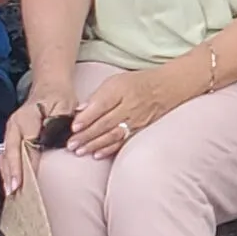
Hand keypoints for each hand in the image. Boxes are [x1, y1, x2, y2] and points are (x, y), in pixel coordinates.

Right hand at [1, 81, 76, 193]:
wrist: (50, 86)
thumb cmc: (59, 97)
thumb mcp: (64, 107)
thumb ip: (56, 124)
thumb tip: (46, 142)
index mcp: (26, 118)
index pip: (25, 146)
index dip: (25, 165)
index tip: (25, 181)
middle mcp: (14, 125)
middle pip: (10, 153)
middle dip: (11, 173)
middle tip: (13, 191)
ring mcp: (11, 130)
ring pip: (5, 155)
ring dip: (7, 173)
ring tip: (10, 192)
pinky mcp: (12, 136)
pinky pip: (7, 154)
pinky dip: (8, 169)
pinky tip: (11, 181)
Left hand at [67, 66, 195, 158]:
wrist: (165, 88)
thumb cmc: (136, 83)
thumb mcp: (115, 81)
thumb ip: (98, 95)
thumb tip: (80, 110)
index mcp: (120, 91)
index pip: (101, 105)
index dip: (87, 117)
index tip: (73, 127)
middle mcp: (128, 106)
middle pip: (105, 123)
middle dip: (86, 135)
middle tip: (71, 144)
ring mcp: (135, 120)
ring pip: (112, 135)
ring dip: (94, 144)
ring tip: (80, 151)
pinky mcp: (139, 130)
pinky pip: (123, 141)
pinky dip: (109, 149)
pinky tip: (97, 154)